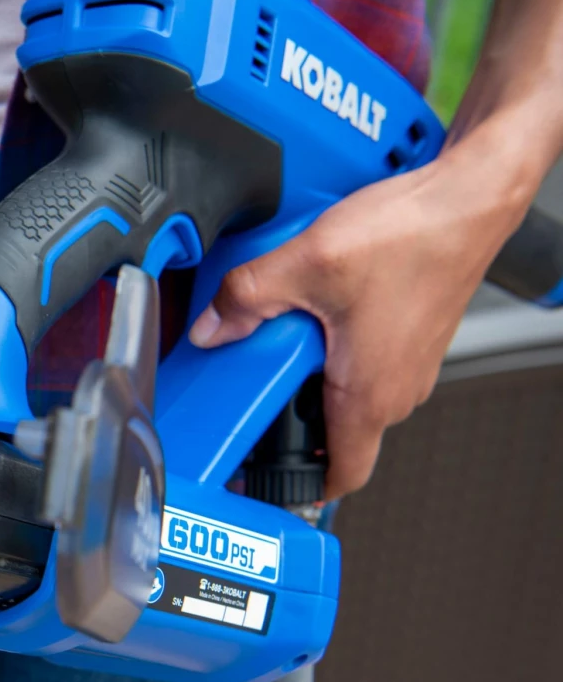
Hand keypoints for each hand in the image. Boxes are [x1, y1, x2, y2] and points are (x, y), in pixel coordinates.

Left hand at [187, 149, 530, 497]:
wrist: (470, 195)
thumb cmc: (415, 235)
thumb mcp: (306, 265)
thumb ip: (247, 298)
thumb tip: (211, 327)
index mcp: (370, 394)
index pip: (341, 475)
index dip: (300, 486)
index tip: (264, 480)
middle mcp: (397, 389)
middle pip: (334, 431)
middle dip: (290, 419)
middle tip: (252, 394)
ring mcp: (409, 364)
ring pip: (347, 392)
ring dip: (311, 377)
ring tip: (279, 343)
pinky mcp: (412, 336)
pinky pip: (363, 362)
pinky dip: (333, 349)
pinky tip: (313, 310)